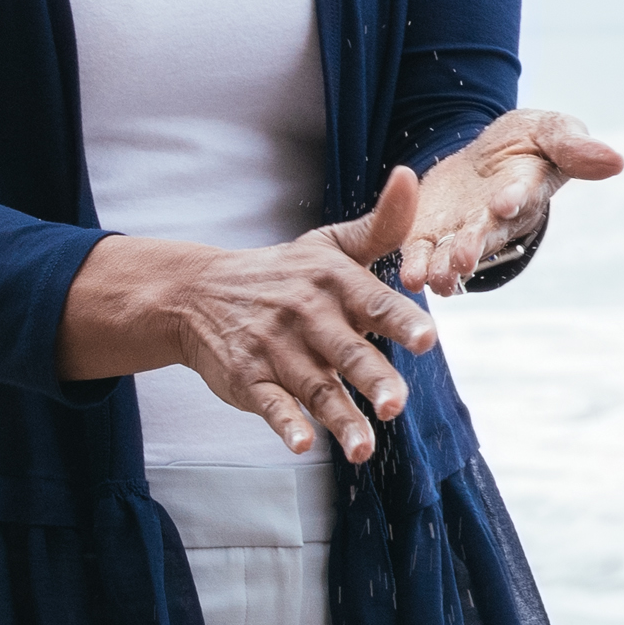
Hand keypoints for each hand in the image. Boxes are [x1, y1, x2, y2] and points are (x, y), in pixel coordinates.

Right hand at [65, 169, 442, 464]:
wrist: (196, 293)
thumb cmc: (282, 273)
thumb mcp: (329, 245)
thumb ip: (381, 224)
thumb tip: (412, 175)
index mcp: (333, 282)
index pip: (374, 303)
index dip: (400, 321)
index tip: (427, 340)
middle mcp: (305, 315)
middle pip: (346, 352)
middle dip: (373, 379)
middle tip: (396, 405)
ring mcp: (274, 349)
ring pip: (313, 387)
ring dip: (339, 418)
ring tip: (362, 449)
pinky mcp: (247, 377)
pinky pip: (269, 403)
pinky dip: (283, 424)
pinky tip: (301, 444)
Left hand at [393, 107, 623, 294]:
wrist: (489, 151)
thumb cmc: (530, 141)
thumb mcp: (551, 131)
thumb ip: (574, 146)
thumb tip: (616, 161)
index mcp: (526, 188)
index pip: (523, 195)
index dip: (516, 199)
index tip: (507, 203)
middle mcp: (495, 217)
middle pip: (485, 234)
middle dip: (473, 246)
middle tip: (462, 258)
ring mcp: (463, 227)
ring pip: (453, 252)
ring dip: (443, 267)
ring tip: (434, 280)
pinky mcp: (431, 228)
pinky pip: (422, 249)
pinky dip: (416, 263)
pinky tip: (409, 276)